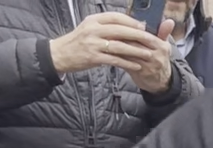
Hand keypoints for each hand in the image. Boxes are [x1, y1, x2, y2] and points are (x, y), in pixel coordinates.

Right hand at [51, 13, 175, 91]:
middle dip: (139, 35)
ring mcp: (93, 44)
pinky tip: (137, 65)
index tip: (144, 26)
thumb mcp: (89, 28)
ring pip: (119, 46)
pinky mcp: (93, 57)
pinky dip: (127, 63)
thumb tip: (128, 25)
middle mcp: (93, 30)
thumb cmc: (78, 41)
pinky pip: (114, 60)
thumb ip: (106, 26)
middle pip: (120, 30)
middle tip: (152, 40)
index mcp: (93, 20)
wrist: (60, 54)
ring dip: (136, 50)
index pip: (115, 17)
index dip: (131, 21)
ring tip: (149, 54)